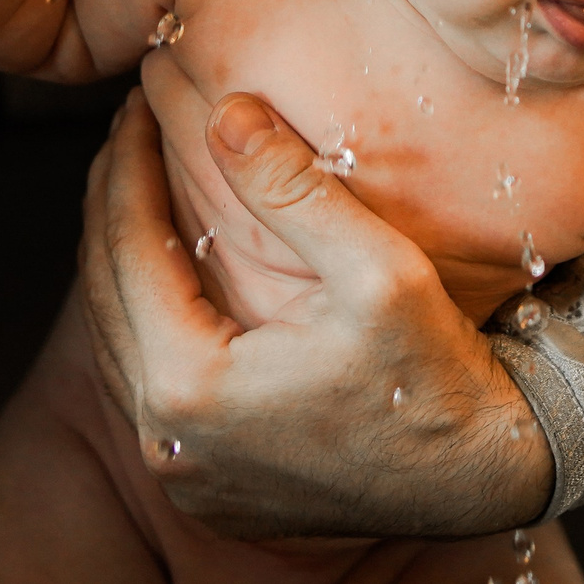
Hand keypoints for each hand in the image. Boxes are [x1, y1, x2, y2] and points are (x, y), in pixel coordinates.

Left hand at [80, 89, 552, 537]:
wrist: (480, 477)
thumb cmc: (437, 379)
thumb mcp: (380, 271)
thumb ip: (294, 190)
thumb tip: (225, 116)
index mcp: (190, 385)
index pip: (128, 243)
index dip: (130, 160)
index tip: (140, 99)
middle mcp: (165, 439)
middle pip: (103, 289)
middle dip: (113, 198)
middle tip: (129, 128)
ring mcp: (180, 470)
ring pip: (113, 339)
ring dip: (120, 257)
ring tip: (139, 185)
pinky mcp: (203, 484)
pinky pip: (141, 384)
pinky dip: (143, 316)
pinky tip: (166, 270)